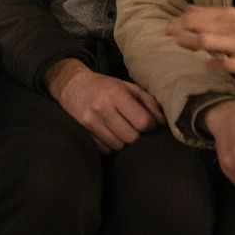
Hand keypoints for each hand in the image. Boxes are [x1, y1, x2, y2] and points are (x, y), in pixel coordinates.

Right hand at [45, 58, 165, 154]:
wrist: (72, 85)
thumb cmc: (104, 86)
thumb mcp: (127, 86)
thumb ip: (147, 102)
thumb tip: (162, 122)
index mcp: (116, 94)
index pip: (142, 122)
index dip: (149, 125)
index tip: (147, 123)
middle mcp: (102, 108)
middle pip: (132, 137)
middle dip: (136, 135)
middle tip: (133, 127)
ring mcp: (90, 121)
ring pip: (118, 146)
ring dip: (123, 141)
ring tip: (120, 130)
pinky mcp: (83, 132)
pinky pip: (105, 150)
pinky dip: (110, 146)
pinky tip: (109, 134)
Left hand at [165, 5, 234, 82]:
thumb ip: (211, 15)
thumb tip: (187, 9)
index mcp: (230, 15)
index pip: (198, 14)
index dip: (179, 20)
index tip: (167, 27)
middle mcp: (233, 27)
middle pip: (197, 26)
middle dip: (179, 30)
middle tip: (167, 34)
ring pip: (206, 42)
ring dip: (189, 43)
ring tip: (180, 45)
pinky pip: (222, 64)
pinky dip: (211, 63)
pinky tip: (207, 64)